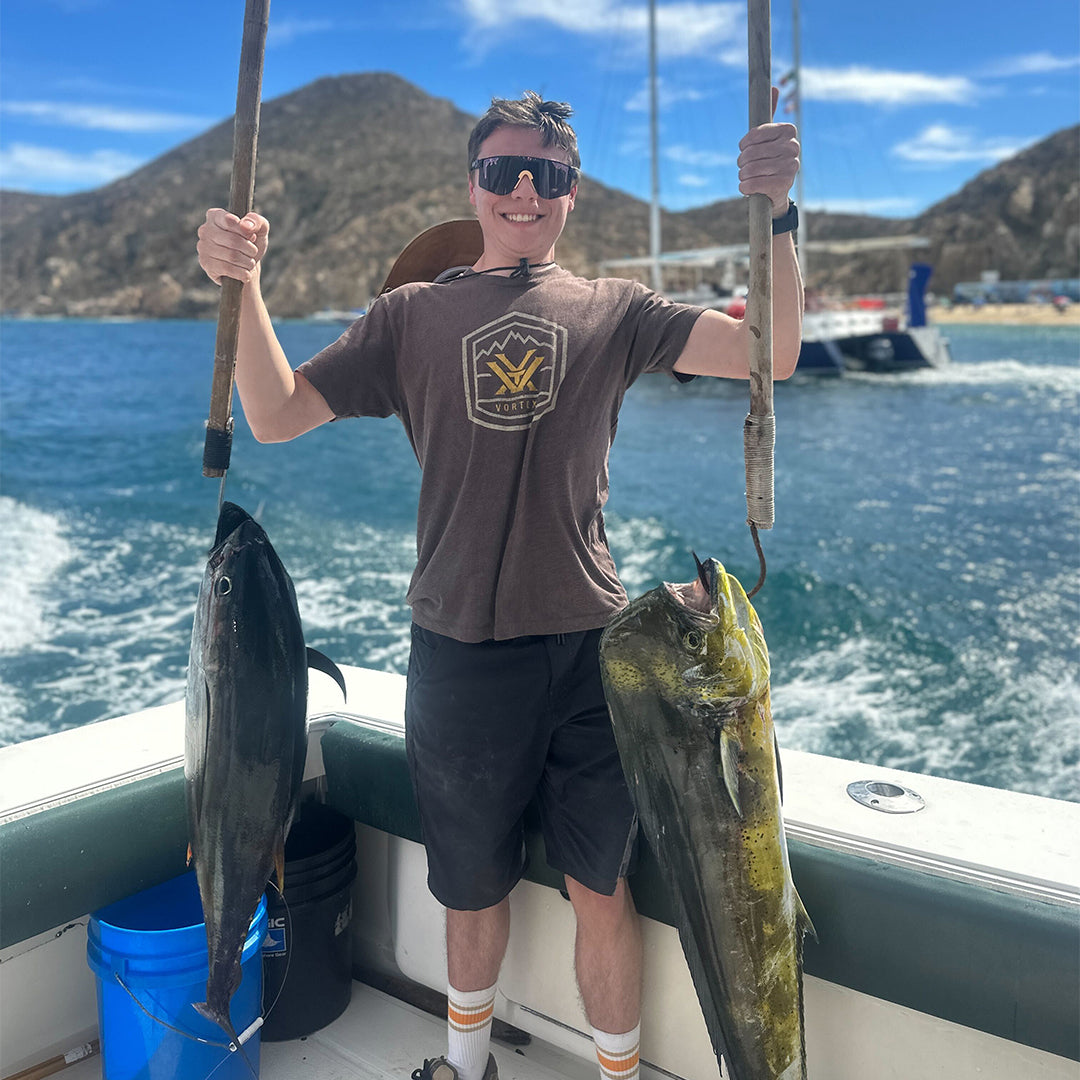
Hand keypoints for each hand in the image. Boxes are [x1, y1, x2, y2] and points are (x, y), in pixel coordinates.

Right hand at [196, 209, 269, 284]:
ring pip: (231, 256)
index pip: (229, 220)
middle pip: (233, 241)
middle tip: (253, 252)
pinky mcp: (206, 264)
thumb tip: (245, 225)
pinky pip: (227, 269)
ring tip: (250, 263)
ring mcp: (203, 247)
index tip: (252, 237)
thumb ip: (256, 221)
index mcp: (215, 216)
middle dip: (250, 249)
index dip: (245, 232)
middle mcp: (205, 230)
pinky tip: (246, 273)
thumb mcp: (260, 229)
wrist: (246, 266)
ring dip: (247, 262)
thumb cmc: (252, 244)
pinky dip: (242, 273)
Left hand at [737, 86, 799, 213]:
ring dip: (742, 175)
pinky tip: (747, 187)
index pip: (754, 134)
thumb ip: (769, 114)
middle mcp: (793, 146)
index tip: (744, 149)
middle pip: (751, 153)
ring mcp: (791, 165)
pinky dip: (745, 187)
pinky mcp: (784, 183)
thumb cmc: (768, 159)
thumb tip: (775, 87)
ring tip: (746, 177)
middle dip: (741, 162)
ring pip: (750, 168)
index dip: (743, 145)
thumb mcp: (768, 137)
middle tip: (743, 167)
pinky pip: (753, 183)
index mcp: (788, 130)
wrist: (776, 191)